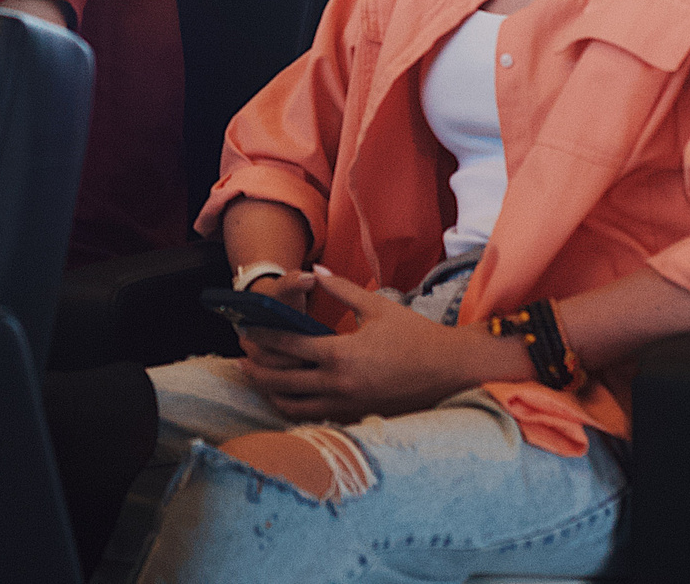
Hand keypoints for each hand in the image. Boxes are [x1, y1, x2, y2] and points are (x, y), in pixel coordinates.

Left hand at [237, 268, 520, 422]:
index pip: (290, 346)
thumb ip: (341, 289)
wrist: (449, 370)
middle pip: (283, 380)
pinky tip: (289, 399)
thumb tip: (313, 272)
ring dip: (272, 393)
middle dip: (257, 370)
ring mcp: (347, 405)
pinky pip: (316, 417)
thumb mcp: (377, 306)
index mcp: (341, 353)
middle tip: (240, 361)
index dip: (264, 338)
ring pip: (295, 405)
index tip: (246, 332)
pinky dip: (296, 408)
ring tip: (259, 382)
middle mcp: (339, 383)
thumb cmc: (415, 334)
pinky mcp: (357, 416)